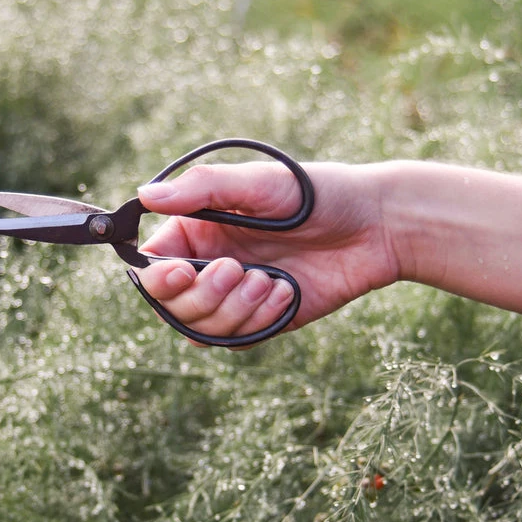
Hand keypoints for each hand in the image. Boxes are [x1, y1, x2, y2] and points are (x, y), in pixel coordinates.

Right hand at [134, 161, 400, 343]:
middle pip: (172, 304)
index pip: (153, 264)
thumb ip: (202, 189)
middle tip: (237, 269)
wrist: (376, 227)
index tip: (183, 271)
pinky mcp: (263, 320)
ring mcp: (235, 296)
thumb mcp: (260, 182)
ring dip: (233, 309)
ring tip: (271, 280)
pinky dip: (259, 320)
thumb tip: (145, 195)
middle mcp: (210, 264)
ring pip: (203, 328)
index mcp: (197, 229)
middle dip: (202, 295)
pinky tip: (288, 291)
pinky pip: (238, 339)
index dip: (158, 277)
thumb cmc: (318, 194)